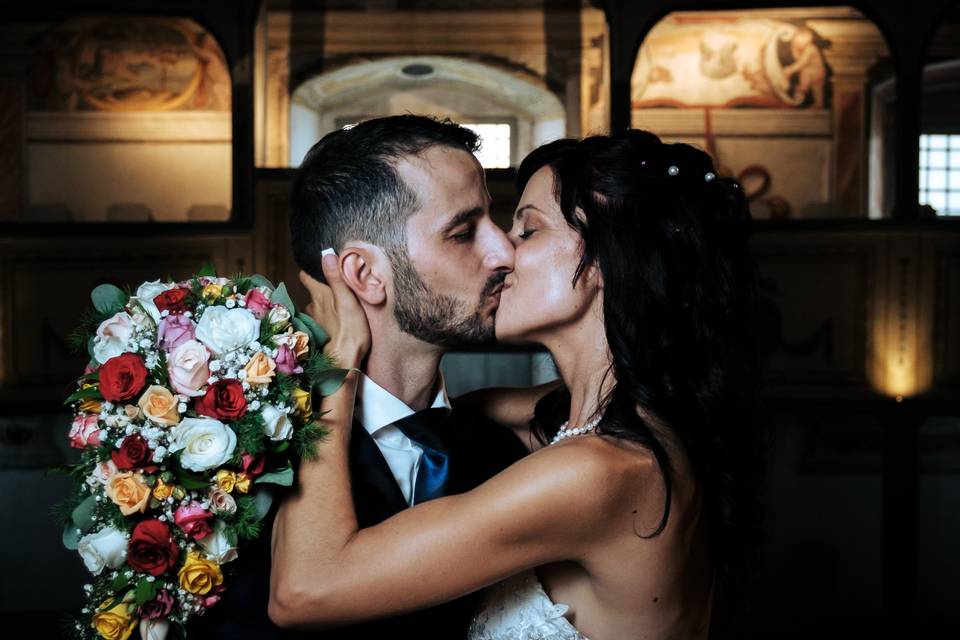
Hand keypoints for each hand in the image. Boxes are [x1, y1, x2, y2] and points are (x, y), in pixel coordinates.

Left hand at [299, 254, 369, 368]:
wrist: (346, 359)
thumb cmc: (350, 329)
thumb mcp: (347, 300)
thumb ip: (336, 278)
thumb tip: (326, 254)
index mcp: (319, 295)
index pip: (306, 276)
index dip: (310, 270)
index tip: (319, 267)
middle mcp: (313, 306)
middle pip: (313, 291)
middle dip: (322, 287)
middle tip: (337, 286)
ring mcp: (316, 320)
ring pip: (318, 306)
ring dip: (325, 303)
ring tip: (339, 303)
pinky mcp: (321, 332)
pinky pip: (322, 318)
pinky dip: (327, 316)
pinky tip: (338, 319)